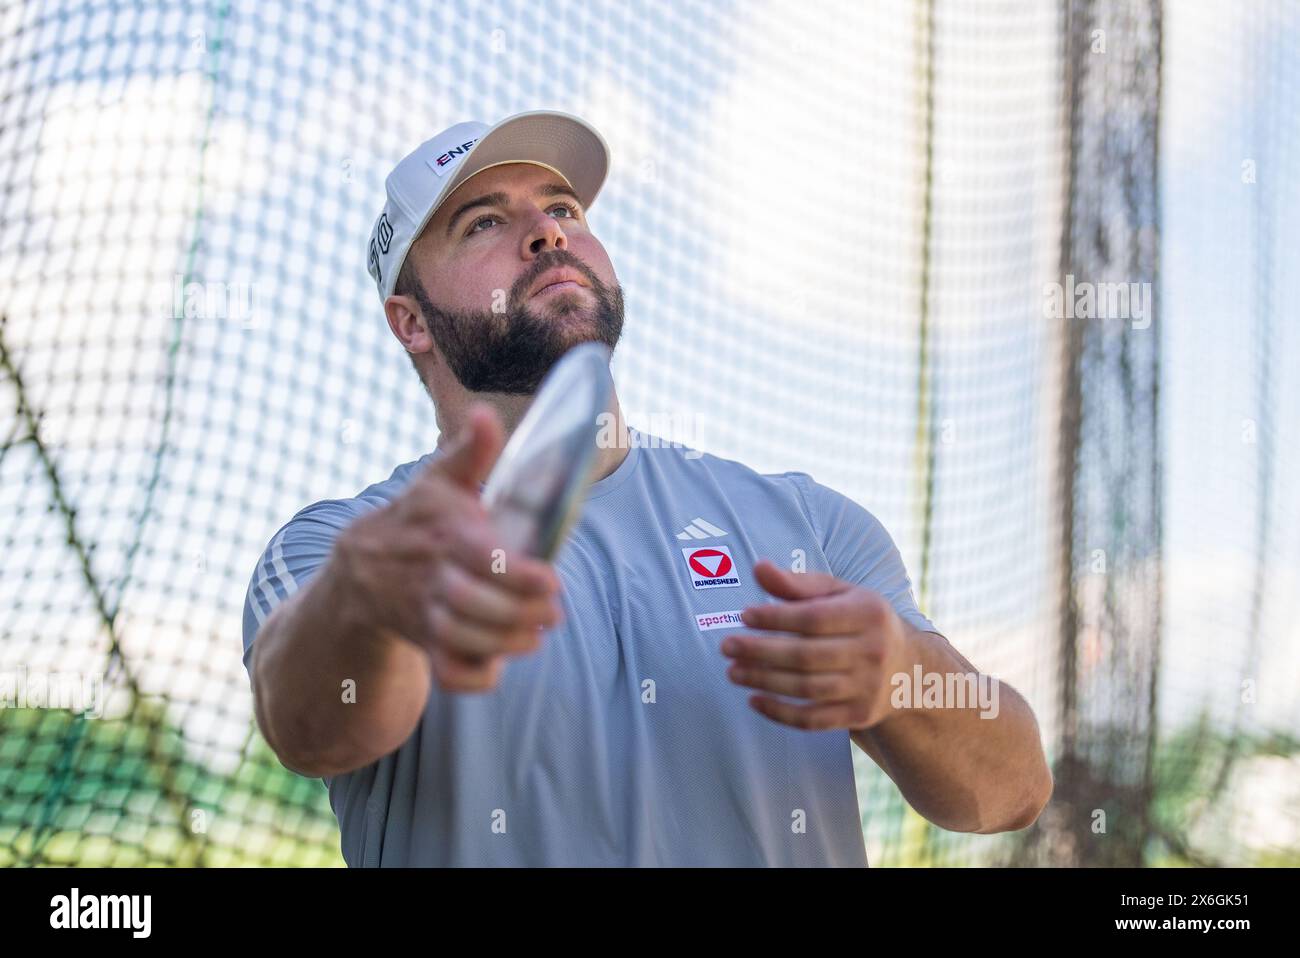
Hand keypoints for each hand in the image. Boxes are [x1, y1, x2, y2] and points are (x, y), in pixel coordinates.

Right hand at [332, 402, 564, 692]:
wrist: (359, 568)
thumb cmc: (416, 517)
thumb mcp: (439, 481)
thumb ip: (471, 452)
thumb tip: (485, 413)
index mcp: (442, 536)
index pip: (480, 559)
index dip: (517, 575)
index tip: (552, 581)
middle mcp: (429, 578)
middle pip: (472, 605)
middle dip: (517, 614)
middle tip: (554, 613)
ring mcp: (422, 614)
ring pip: (459, 640)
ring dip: (502, 644)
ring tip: (535, 636)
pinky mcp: (422, 642)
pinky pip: (443, 671)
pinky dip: (470, 678)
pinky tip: (497, 666)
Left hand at [721, 559, 909, 730]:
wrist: (908, 670)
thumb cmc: (860, 621)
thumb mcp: (839, 594)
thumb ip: (798, 583)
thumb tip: (758, 568)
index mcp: (869, 613)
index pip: (814, 617)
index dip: (776, 617)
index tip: (744, 615)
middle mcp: (873, 651)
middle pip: (806, 655)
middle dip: (760, 652)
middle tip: (726, 646)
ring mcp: (868, 687)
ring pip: (807, 688)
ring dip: (764, 681)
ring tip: (733, 671)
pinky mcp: (859, 716)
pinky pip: (813, 720)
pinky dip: (780, 713)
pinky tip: (754, 700)